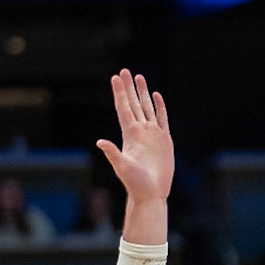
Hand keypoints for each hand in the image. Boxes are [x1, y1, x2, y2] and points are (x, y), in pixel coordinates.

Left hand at [96, 69, 172, 203]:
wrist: (151, 193)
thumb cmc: (135, 183)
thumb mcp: (122, 166)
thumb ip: (113, 153)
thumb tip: (100, 142)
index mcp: (129, 135)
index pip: (123, 108)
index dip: (119, 93)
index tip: (115, 78)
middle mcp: (140, 131)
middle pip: (134, 103)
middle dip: (129, 87)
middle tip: (125, 71)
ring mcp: (152, 134)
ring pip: (147, 107)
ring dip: (143, 92)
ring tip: (140, 77)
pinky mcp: (164, 140)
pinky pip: (162, 118)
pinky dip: (159, 106)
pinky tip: (156, 96)